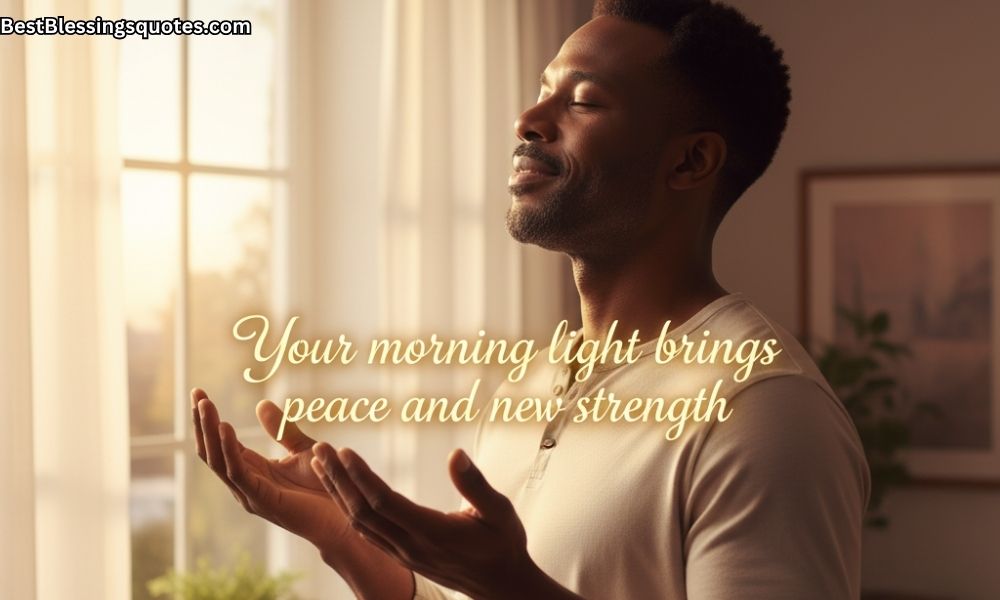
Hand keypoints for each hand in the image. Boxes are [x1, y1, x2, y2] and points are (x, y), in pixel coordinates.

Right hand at [190, 388, 351, 548]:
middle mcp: (245, 483)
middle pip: (212, 451)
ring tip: (205, 404)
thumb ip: (282, 429)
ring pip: (218, 461)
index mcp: (252, 470)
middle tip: (196, 392)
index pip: (220, 443)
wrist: (342, 519)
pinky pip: (238, 473)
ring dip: (209, 431)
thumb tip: (261, 403)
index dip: (208, 419)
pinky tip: (224, 427)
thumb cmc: (324, 488)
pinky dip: (229, 449)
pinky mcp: (261, 500)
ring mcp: (250, 494)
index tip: (199, 391)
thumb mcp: (302, 449)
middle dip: (201, 422)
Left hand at [310, 444, 584, 599]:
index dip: (361, 476)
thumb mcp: (500, 511)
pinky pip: (366, 532)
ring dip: (337, 492)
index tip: (345, 452)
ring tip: (321, 464)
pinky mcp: (401, 556)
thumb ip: (475, 484)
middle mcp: (410, 545)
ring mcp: (403, 553)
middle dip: (338, 479)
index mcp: (432, 532)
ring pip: (359, 522)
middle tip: (320, 450)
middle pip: (363, 511)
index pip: (385, 502)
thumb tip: (456, 455)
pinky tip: (339, 492)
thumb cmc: (503, 544)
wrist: (500, 585)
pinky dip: (348, 509)